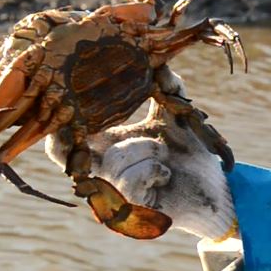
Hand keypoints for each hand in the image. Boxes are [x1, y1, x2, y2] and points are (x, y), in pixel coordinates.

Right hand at [46, 69, 237, 241]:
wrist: (214, 188)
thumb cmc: (189, 153)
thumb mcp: (175, 115)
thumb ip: (167, 88)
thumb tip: (160, 62)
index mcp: (105, 145)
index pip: (63, 137)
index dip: (56, 122)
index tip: (63, 97)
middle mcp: (101, 169)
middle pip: (63, 153)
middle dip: (74, 134)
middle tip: (99, 122)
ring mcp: (112, 190)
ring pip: (114, 157)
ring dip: (146, 148)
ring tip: (163, 153)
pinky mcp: (128, 208)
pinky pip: (131, 178)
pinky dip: (155, 168)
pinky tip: (166, 174)